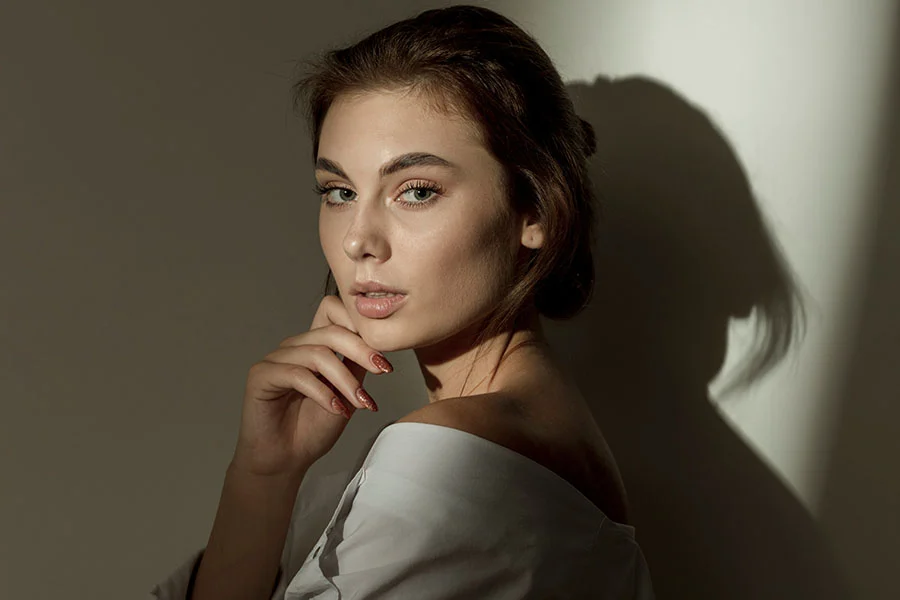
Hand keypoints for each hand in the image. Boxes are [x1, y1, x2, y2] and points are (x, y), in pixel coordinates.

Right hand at [230, 295, 392, 477]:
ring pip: (318, 355)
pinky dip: (323, 393)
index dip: (359, 324)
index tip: (384, 355)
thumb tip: (380, 346)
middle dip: (362, 351)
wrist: (287, 460)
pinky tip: (336, 409)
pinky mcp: (261, 375)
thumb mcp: (347, 393)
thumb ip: (357, 367)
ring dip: (345, 380)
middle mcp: (293, 346)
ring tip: (361, 403)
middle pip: (331, 331)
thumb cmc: (313, 428)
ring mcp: (275, 359)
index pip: (333, 311)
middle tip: (384, 370)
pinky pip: (297, 375)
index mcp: (313, 344)